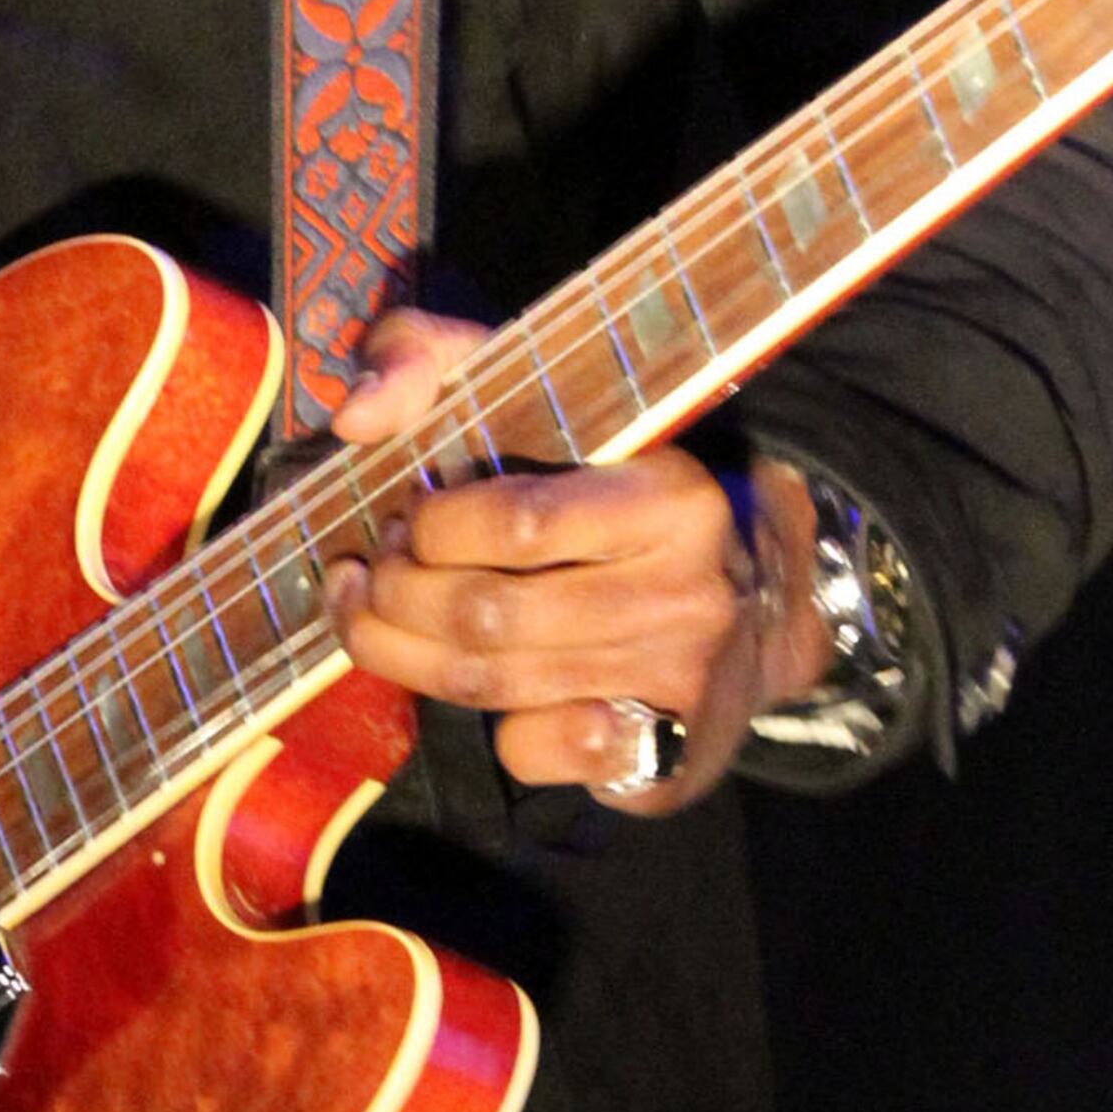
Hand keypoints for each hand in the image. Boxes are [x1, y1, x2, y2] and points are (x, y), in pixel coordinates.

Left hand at [318, 309, 824, 813]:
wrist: (754, 592)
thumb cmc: (607, 478)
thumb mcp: (527, 383)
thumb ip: (426, 358)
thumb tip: (358, 418)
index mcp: (669, 497)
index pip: (520, 525)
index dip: (429, 531)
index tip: (404, 519)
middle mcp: (686, 593)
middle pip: (490, 618)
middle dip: (394, 602)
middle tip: (369, 579)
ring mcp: (680, 680)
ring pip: (496, 688)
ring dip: (406, 658)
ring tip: (377, 619)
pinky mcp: (666, 753)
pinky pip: (536, 752)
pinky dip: (488, 725)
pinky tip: (480, 682)